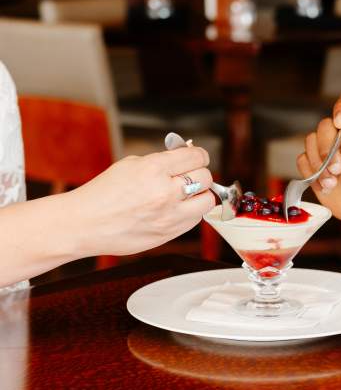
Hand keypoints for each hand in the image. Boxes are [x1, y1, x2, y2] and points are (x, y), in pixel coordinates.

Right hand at [66, 147, 214, 256]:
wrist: (84, 224)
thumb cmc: (103, 194)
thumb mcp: (130, 165)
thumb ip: (160, 160)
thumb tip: (185, 155)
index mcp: (154, 169)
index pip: (197, 156)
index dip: (199, 155)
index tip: (197, 158)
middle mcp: (165, 192)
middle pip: (206, 177)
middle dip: (198, 173)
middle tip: (189, 175)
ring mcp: (169, 215)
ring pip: (207, 200)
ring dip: (200, 195)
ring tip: (186, 194)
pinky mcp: (169, 233)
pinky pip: (195, 219)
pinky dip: (191, 212)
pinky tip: (177, 209)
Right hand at [296, 90, 340, 222]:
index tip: (340, 123)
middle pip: (325, 124)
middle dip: (327, 148)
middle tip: (337, 170)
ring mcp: (328, 149)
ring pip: (310, 140)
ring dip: (318, 164)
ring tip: (332, 182)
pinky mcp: (314, 164)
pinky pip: (302, 159)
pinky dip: (311, 174)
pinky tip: (325, 186)